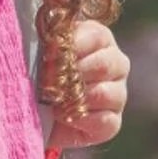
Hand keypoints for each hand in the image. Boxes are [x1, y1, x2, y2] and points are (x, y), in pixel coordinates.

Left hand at [44, 19, 128, 158]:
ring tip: (56, 102)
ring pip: (104, 93)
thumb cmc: (40, 77)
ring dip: (75, 99)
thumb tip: (52, 43)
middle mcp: (115, 64)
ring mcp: (118, 94)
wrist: (39, 116)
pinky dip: (81, 120)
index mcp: (99, 40)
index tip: (49, 55)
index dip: (72, 46)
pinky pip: (104, 120)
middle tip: (50, 82)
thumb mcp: (43, 55)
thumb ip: (50, 44)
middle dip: (72, 75)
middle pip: (103, 65)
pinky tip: (65, 117)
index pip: (96, 36)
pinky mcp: (113, 122)